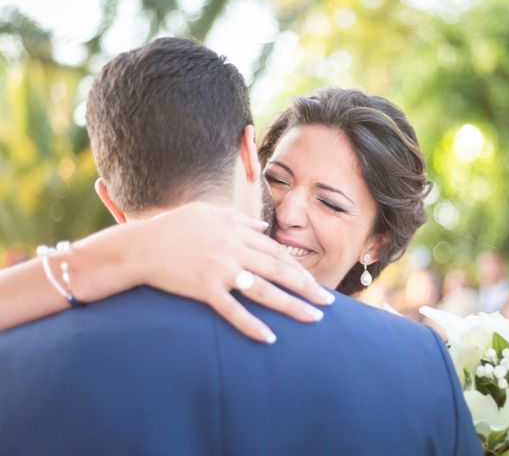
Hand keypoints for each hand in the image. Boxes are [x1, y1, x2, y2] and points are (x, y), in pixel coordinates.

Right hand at [127, 202, 334, 342]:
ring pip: (264, 291)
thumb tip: (263, 226)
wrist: (139, 246)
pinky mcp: (204, 289)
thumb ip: (239, 218)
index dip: (298, 267)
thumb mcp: (207, 212)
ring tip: (313, 319)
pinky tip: (269, 338)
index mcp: (236, 231)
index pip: (276, 251)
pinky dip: (251, 325)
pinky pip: (232, 311)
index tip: (314, 281)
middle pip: (279, 270)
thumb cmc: (173, 227)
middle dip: (307, 287)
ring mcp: (220, 270)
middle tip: (328, 303)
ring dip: (291, 306)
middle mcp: (234, 249)